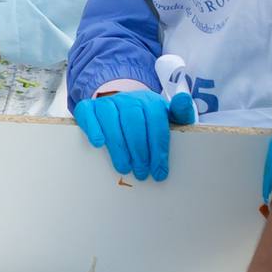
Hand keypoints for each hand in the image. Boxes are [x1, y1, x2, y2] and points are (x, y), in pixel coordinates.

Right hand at [71, 88, 197, 180]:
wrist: (119, 108)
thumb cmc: (146, 121)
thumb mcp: (167, 117)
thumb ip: (180, 112)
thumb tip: (184, 99)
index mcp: (150, 101)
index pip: (156, 122)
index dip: (158, 149)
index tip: (159, 171)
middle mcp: (128, 98)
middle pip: (134, 122)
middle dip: (139, 150)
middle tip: (142, 173)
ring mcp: (108, 102)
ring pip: (111, 120)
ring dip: (118, 146)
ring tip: (124, 168)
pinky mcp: (89, 107)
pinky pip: (88, 113)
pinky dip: (93, 128)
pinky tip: (99, 144)